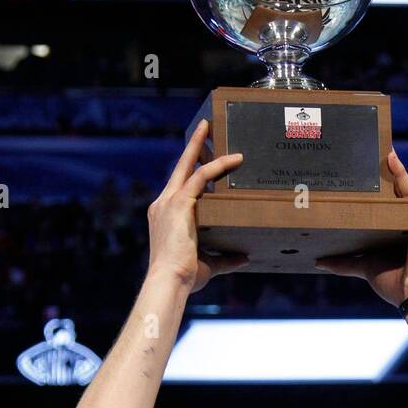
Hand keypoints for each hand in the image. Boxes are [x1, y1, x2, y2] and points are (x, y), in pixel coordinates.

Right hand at [147, 119, 248, 291]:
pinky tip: (234, 159)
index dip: (189, 170)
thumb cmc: (184, 277)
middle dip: (192, 146)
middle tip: (205, 126)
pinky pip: (199, 177)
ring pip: (189, 166)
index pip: (179, 186)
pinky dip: (217, 166)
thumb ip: (226, 259)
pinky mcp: (178, 204)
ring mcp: (168, 202)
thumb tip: (244, 258)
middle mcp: (162, 204)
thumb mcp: (209, 264)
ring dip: (202, 146)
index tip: (199, 158)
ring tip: (214, 128)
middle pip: (180, 167)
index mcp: (165, 216)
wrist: (170, 281)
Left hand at [314, 148, 407, 307]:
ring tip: (377, 145)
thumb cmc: (395, 284)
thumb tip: (319, 261)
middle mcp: (405, 221)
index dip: (371, 189)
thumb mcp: (364, 268)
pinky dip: (400, 173)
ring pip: (399, 187)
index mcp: (394, 231)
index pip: (381, 205)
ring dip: (390, 166)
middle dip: (379, 173)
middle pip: (390, 192)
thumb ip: (344, 262)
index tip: (355, 171)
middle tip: (363, 150)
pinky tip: (390, 156)